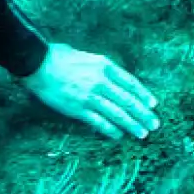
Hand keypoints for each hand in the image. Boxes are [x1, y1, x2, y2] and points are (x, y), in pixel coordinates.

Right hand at [20, 43, 159, 139]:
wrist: (38, 64)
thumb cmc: (60, 57)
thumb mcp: (88, 57)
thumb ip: (103, 68)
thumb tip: (116, 80)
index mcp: (105, 66)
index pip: (130, 83)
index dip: (143, 95)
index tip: (153, 105)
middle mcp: (101, 81)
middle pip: (127, 100)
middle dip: (143, 114)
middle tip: (154, 124)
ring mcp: (90, 96)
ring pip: (116, 113)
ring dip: (131, 125)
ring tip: (142, 133)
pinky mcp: (78, 108)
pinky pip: (98, 122)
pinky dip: (110, 130)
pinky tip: (119, 135)